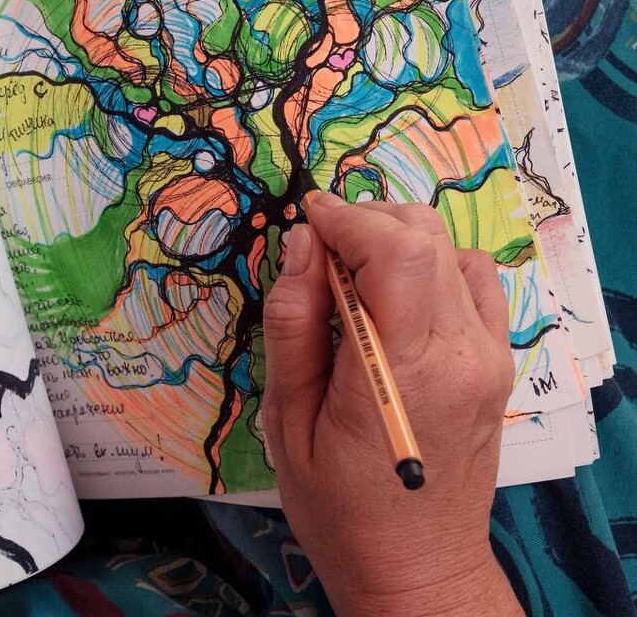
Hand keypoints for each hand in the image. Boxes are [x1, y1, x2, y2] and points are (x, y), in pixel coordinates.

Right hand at [262, 194, 521, 615]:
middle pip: (426, 237)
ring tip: (352, 271)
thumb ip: (294, 326)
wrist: (415, 565)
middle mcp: (461, 353)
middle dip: (365, 222)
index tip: (304, 220)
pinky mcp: (497, 363)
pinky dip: (433, 266)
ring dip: (398, 240)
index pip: (395, 251)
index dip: (345, 219)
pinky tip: (396, 295)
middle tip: (318, 248)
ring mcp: (488, 357)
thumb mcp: (287, 420)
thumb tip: (302, 247)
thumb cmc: (337, 505)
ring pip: (452, 250)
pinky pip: (475, 283)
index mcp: (404, 371)